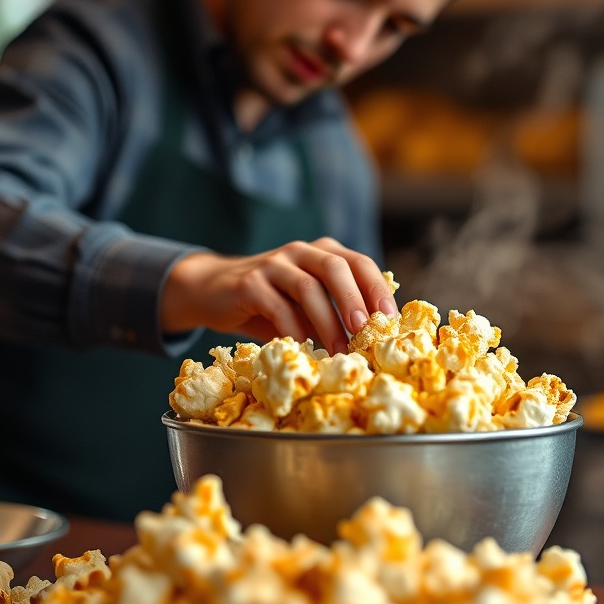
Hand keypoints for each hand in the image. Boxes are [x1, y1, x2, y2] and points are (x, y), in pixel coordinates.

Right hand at [160, 237, 398, 354]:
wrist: (213, 292)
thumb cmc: (270, 304)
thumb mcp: (307, 305)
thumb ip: (336, 313)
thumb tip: (375, 342)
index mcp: (323, 252)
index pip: (360, 263)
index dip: (377, 289)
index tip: (390, 319)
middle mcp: (301, 252)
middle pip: (336, 267)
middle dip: (354, 300)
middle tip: (365, 332)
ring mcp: (274, 264)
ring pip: (308, 288)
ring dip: (327, 323)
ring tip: (339, 351)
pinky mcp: (250, 283)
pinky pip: (278, 307)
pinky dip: (294, 330)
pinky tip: (303, 349)